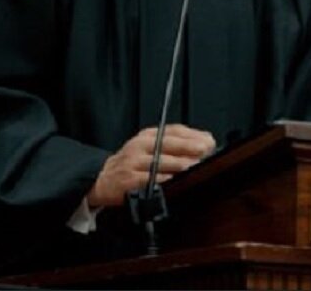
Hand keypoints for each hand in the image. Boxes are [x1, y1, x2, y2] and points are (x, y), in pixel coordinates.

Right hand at [86, 124, 215, 207]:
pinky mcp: (129, 179)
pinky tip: (175, 179)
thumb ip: (173, 144)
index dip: (191, 135)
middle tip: (204, 150)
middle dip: (188, 146)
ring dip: (179, 164)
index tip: (207, 140)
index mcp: (147, 136)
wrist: (103, 179)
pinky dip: (163, 179)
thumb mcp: (149, 148)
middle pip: (167, 143)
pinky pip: (149, 178)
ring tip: (194, 166)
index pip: (172, 130)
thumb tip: (203, 143)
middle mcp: (140, 145)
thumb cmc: (132, 163)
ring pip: (160, 161)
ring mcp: (133, 162)